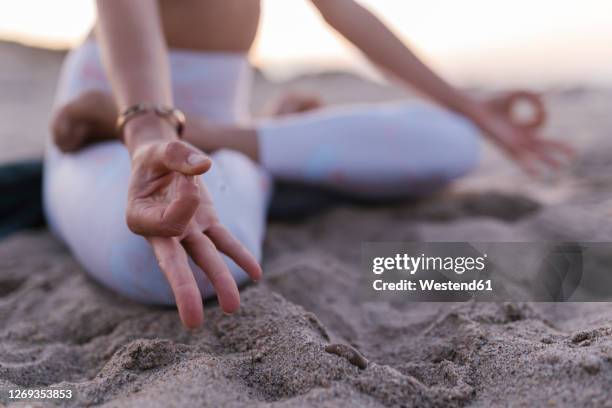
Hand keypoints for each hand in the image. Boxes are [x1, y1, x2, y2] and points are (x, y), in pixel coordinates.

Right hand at [127, 140, 261, 327]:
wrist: (160, 157)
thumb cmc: (154, 156)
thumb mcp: (159, 149)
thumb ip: (177, 154)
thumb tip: (203, 166)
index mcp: (139, 217)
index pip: (169, 223)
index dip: (186, 200)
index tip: (188, 175)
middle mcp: (161, 231)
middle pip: (174, 264)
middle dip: (185, 291)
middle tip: (193, 323)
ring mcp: (185, 231)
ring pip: (204, 258)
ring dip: (220, 280)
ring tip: (233, 308)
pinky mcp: (205, 224)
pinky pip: (224, 242)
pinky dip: (240, 255)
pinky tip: (256, 273)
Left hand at [472, 91, 573, 174]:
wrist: (474, 111)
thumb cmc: (491, 104)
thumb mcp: (515, 95)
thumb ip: (530, 95)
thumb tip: (542, 99)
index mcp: (520, 128)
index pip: (539, 124)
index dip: (541, 112)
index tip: (535, 102)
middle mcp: (518, 138)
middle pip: (543, 145)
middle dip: (558, 149)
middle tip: (573, 155)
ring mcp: (513, 143)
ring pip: (534, 154)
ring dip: (546, 160)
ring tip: (559, 168)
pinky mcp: (506, 146)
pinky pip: (519, 157)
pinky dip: (528, 165)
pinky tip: (536, 175)